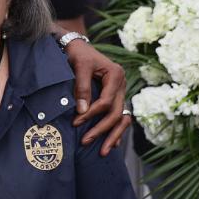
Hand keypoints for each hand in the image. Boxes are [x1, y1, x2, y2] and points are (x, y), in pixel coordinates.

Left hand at [64, 38, 130, 155]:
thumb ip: (82, 87)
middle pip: (117, 113)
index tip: (76, 122)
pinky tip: (111, 145)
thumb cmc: (78, 54)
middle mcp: (122, 85)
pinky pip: (119, 117)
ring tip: (102, 152)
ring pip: (122, 118)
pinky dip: (115, 131)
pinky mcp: (116, 97)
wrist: (78, 47)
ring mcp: (121, 92)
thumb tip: (82, 112)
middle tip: (86, 142)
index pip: (106, 102)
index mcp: (116, 75)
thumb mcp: (79, 66)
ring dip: (112, 136)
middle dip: (102, 130)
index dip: (91, 114)